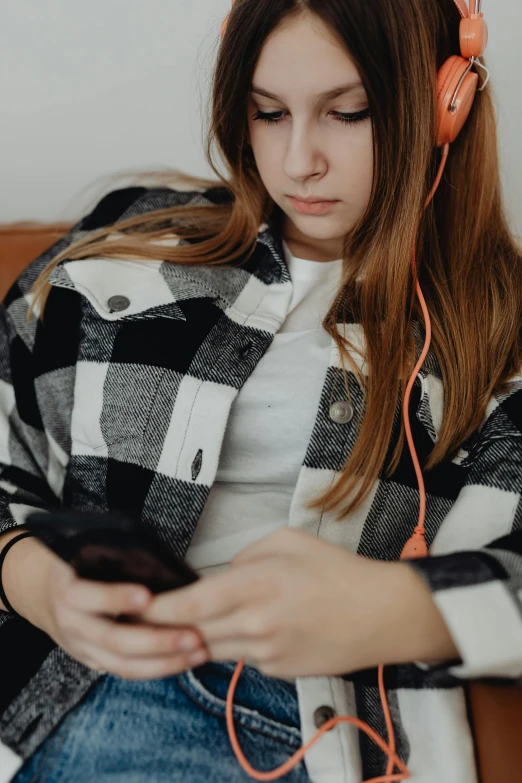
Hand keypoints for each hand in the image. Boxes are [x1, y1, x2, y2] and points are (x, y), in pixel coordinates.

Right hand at [3, 537, 207, 678]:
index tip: (148, 595)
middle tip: (192, 635)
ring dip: (165, 662)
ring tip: (198, 651)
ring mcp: (82, 648)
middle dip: (156, 640)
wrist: (43, 595)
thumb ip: (113, 558)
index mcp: (69, 589)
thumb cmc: (78, 565)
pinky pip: (126, 671)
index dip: (117, 598)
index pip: (90, 596)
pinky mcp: (94, 662)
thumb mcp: (86, 553)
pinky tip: (186, 659)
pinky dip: (158, 668)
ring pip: (123, 665)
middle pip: (113, 640)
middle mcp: (72, 623)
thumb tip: (160, 561)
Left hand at [138, 527, 457, 678]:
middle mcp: (256, 625)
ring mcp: (267, 653)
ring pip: (213, 648)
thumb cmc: (339, 572)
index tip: (132, 606)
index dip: (156, 609)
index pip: (190, 604)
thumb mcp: (288, 541)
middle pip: (193, 632)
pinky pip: (242, 657)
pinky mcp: (278, 670)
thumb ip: (245, 556)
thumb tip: (222, 575)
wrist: (383, 615)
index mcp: (256, 586)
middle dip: (165, 626)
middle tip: (144, 616)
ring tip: (185, 622)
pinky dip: (234, 643)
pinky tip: (247, 627)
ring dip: (197, 635)